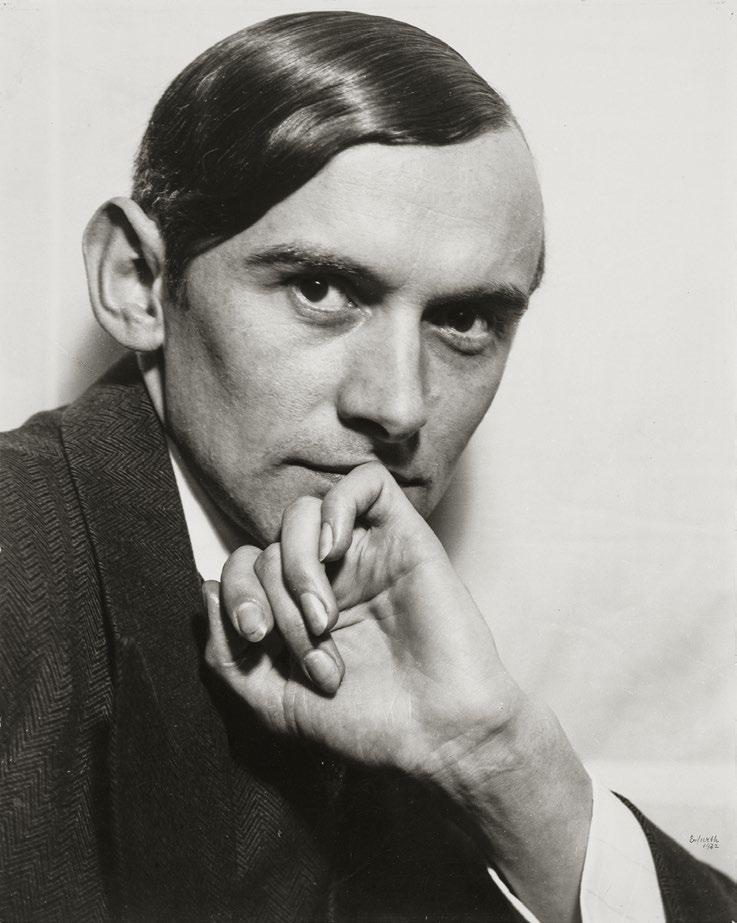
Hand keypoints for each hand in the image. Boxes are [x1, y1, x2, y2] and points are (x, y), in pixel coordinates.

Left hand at [203, 461, 520, 779]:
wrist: (435, 733)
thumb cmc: (364, 722)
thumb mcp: (270, 700)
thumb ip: (225, 652)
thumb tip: (207, 586)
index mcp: (296, 610)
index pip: (243, 566)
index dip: (237, 592)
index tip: (255, 636)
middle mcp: (327, 577)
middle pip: (269, 545)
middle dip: (278, 602)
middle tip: (315, 651)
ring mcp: (365, 554)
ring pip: (303, 512)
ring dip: (299, 567)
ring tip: (325, 618)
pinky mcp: (404, 535)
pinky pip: (365, 483)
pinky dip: (336, 508)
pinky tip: (335, 551)